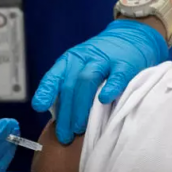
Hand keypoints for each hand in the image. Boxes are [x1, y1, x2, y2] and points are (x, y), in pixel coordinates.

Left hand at [32, 20, 168, 143]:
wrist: (132, 36)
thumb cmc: (104, 59)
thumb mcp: (82, 66)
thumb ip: (71, 87)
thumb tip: (60, 119)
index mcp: (71, 60)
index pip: (54, 75)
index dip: (46, 91)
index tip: (39, 107)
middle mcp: (85, 58)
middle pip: (70, 84)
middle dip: (66, 112)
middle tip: (65, 135)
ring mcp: (105, 59)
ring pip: (87, 79)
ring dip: (82, 105)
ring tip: (80, 127)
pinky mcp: (125, 64)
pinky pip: (117, 76)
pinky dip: (110, 88)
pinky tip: (104, 100)